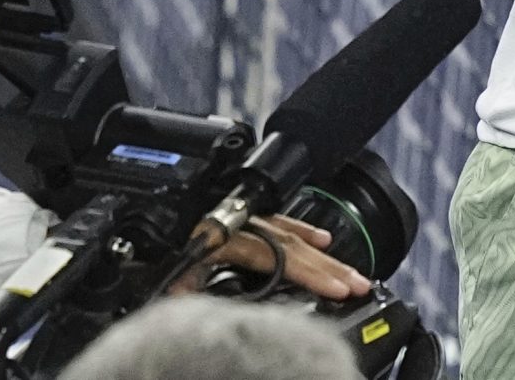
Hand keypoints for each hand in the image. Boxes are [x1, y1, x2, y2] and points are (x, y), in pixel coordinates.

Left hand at [171, 214, 371, 301]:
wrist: (156, 212)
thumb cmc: (159, 241)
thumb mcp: (168, 266)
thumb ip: (184, 285)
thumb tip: (192, 301)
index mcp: (230, 237)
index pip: (280, 258)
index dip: (311, 274)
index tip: (337, 288)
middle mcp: (246, 225)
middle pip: (297, 247)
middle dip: (330, 267)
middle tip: (358, 283)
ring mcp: (250, 219)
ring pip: (294, 235)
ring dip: (324, 255)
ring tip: (349, 271)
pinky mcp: (249, 218)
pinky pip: (282, 221)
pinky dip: (304, 230)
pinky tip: (322, 239)